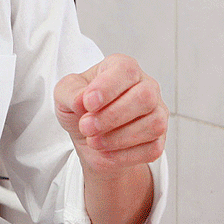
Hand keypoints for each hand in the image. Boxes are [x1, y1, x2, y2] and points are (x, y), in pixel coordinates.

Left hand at [54, 54, 167, 178]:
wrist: (88, 139)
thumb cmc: (80, 110)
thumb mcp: (64, 96)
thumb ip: (70, 91)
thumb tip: (82, 100)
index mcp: (123, 68)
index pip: (126, 70)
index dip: (108, 87)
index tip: (88, 103)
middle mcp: (146, 86)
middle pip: (144, 97)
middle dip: (112, 116)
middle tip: (86, 127)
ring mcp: (157, 113)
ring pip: (153, 124)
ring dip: (118, 137)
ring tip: (93, 141)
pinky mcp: (158, 140)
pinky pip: (152, 148)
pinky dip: (125, 154)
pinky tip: (106, 151)